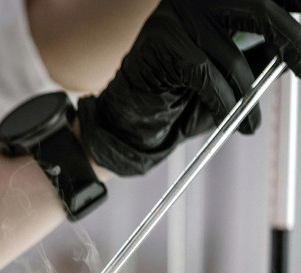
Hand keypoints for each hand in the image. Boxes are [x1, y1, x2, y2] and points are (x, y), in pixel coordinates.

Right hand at [77, 0, 300, 175]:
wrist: (129, 120)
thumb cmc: (179, 97)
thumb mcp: (231, 72)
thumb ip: (261, 53)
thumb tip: (294, 46)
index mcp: (211, 0)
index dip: (293, 7)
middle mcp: (193, 0)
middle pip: (259, 9)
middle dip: (292, 39)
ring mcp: (174, 17)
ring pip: (230, 56)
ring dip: (246, 95)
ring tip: (249, 119)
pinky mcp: (160, 43)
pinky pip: (205, 75)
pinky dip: (220, 103)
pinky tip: (225, 119)